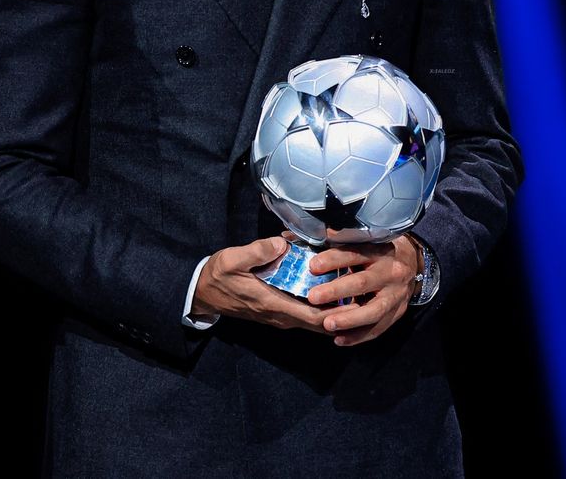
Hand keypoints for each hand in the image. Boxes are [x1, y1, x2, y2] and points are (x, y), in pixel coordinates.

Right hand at [193, 236, 342, 333]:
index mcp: (272, 303)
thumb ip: (258, 251)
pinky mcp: (275, 309)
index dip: (336, 314)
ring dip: (330, 308)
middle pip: (317, 321)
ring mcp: (277, 314)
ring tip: (350, 290)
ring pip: (311, 318)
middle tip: (362, 295)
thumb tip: (283, 243)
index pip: (312, 317)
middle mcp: (279, 315)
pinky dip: (317, 304)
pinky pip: (302, 312)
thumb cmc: (219, 276)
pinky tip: (327, 287)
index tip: (356, 303)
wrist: (203, 293)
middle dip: (340, 312)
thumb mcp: (233, 259)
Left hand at [304, 232, 420, 345]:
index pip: (354, 253)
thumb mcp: (361, 240)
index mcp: (377, 249)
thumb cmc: (377, 250)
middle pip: (362, 282)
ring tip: (327, 325)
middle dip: (336, 291)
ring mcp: (395, 295)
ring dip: (349, 319)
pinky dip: (358, 336)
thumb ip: (330, 241)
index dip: (333, 260)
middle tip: (313, 297)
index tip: (313, 266)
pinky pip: (378, 329)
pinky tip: (339, 340)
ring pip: (373, 310)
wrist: (413, 264)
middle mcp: (389, 272)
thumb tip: (290, 238)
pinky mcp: (397, 313)